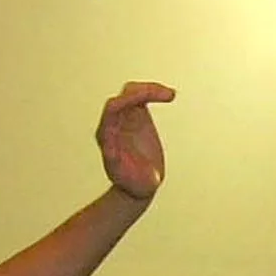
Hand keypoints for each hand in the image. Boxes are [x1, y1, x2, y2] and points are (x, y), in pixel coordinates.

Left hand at [96, 81, 173, 199]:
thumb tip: (109, 152)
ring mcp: (125, 118)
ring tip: (169, 94)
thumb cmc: (131, 182)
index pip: (113, 109)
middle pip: (124, 96)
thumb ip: (114, 162)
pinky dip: (155, 93)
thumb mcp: (122, 174)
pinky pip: (143, 97)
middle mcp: (113, 123)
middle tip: (163, 94)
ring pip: (133, 92)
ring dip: (150, 89)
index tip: (145, 98)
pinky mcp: (137, 116)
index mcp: (106, 134)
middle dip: (142, 91)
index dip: (128, 101)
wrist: (139, 186)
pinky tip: (169, 95)